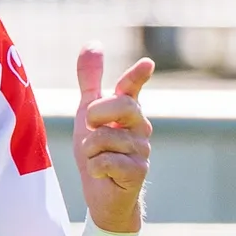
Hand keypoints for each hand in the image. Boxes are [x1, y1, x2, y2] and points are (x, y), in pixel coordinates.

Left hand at [71, 46, 153, 232]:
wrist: (101, 193)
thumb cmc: (98, 149)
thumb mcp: (88, 112)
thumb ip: (91, 80)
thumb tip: (93, 43)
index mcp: (128, 110)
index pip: (133, 88)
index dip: (138, 76)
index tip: (147, 63)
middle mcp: (140, 126)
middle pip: (122, 106)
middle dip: (98, 114)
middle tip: (91, 128)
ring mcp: (142, 149)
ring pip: (103, 138)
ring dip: (90, 150)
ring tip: (98, 158)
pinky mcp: (138, 171)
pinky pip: (105, 161)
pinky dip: (95, 168)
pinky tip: (103, 174)